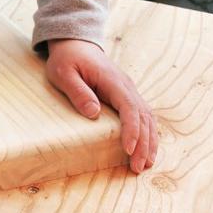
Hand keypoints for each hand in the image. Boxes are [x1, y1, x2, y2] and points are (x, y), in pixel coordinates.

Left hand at [45, 38, 157, 173]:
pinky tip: (145, 149)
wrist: (75, 44)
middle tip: (137, 168)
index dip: (131, 130)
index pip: (129, 107)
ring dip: (149, 141)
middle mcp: (126, 86)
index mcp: (112, 80)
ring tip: (145, 164)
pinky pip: (142, 116)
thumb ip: (78, 91)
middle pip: (143, 116)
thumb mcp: (64, 73)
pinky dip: (147, 133)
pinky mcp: (125, 95)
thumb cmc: (67, 59)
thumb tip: (94, 113)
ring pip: (147, 117)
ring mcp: (128, 90)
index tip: (128, 149)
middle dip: (143, 143)